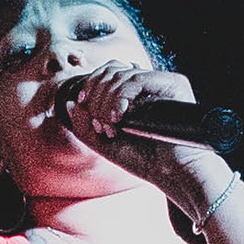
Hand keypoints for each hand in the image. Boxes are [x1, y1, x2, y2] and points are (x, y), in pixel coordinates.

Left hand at [61, 62, 232, 218]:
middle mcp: (149, 84)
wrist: (174, 173)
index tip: (83, 106)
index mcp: (135, 93)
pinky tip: (120, 118)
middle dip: (95, 96)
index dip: (90, 86)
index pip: (107, 73)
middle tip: (102, 125)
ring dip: (106, 102)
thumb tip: (70, 102)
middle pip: (110, 70)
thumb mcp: (105, 144)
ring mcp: (161, 83)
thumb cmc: (145, 160)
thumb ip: (84, 125)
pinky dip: (120, 97)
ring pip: (120, 75)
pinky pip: (136, 79)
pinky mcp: (173, 84)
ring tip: (112, 128)